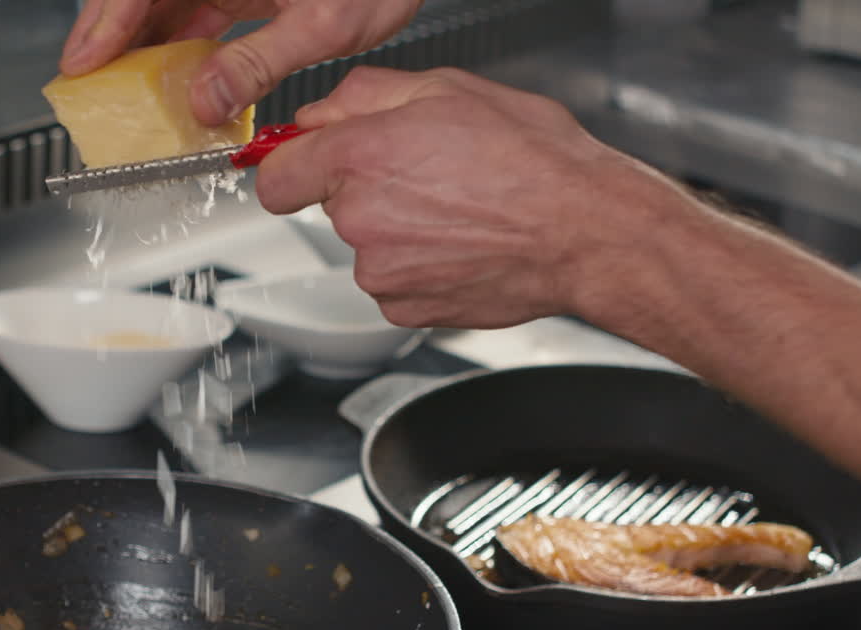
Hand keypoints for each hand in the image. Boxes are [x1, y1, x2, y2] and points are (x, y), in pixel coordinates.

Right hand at [58, 0, 422, 125]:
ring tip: (131, 94)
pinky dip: (182, 46)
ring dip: (146, 48)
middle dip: (113, 40)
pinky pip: (196, 11)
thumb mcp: (323, 25)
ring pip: (165, 4)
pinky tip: (180, 81)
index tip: (82, 64)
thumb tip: (205, 102)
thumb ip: (258, 63)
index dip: (104, 25)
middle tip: (90, 87)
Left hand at [255, 66, 686, 329]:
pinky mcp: (403, 308)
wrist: (586, 233)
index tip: (303, 167)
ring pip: (365, 245)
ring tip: (457, 212)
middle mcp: (361, 218)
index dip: (291, 167)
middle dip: (365, 189)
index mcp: (361, 156)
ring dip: (396, 230)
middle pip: (329, 206)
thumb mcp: (449, 89)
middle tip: (427, 175)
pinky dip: (417, 266)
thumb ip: (364, 95)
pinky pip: (391, 282)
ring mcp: (380, 271)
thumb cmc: (535, 162)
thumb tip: (317, 114)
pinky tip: (461, 246)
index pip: (274, 176)